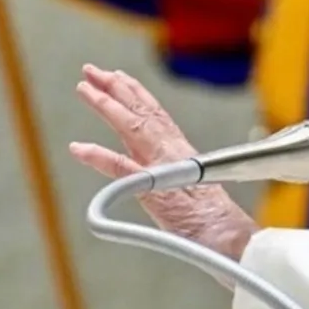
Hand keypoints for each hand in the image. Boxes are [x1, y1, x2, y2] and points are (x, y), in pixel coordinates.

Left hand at [69, 64, 258, 259]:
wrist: (229, 238)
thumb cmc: (212, 221)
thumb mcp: (192, 192)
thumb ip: (174, 179)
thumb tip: (164, 179)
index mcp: (181, 153)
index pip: (156, 114)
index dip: (135, 93)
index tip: (117, 76)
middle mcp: (172, 152)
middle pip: (141, 112)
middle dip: (114, 88)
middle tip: (91, 70)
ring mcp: (163, 169)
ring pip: (132, 128)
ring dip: (107, 107)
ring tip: (84, 89)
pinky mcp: (155, 191)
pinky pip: (123, 169)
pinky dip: (100, 157)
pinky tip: (79, 148)